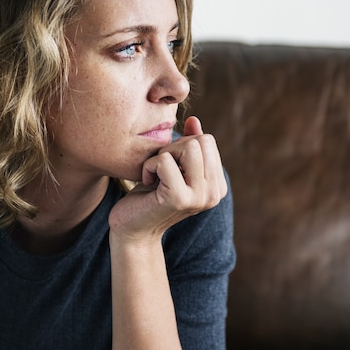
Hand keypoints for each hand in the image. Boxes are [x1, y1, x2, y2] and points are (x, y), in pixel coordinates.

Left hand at [108, 116, 226, 243]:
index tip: (170, 167)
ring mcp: (199, 197)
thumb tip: (194, 120)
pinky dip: (150, 166)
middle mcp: (214, 193)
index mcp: (217, 185)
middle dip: (174, 147)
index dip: (182, 146)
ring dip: (164, 155)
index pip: (207, 140)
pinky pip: (165, 160)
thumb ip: (188, 145)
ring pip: (188, 147)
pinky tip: (147, 183)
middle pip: (200, 141)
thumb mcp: (173, 166)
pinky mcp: (179, 199)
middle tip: (160, 170)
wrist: (132, 229)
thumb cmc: (150, 195)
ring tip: (156, 174)